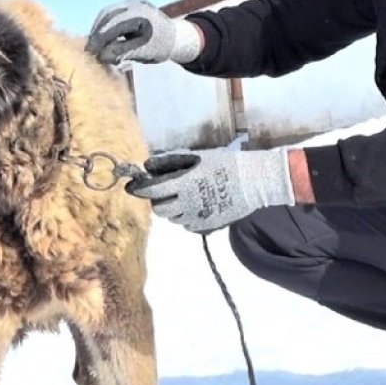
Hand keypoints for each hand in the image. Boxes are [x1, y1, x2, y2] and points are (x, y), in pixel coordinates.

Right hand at [86, 0, 202, 64]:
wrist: (174, 36)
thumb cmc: (160, 47)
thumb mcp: (144, 53)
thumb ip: (123, 52)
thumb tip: (101, 56)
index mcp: (143, 15)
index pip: (116, 24)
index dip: (101, 38)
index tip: (91, 52)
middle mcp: (136, 4)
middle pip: (109, 15)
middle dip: (97, 33)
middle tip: (89, 49)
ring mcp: (132, 2)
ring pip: (108, 13)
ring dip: (98, 28)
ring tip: (93, 45)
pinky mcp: (129, 4)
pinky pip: (111, 13)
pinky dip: (104, 25)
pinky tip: (100, 37)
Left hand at [126, 148, 294, 232]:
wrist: (254, 182)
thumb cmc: (224, 164)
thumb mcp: (197, 157)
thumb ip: (170, 162)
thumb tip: (148, 165)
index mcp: (183, 185)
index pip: (151, 190)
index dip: (138, 189)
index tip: (131, 186)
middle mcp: (187, 205)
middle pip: (159, 209)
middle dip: (157, 199)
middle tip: (164, 189)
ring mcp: (196, 219)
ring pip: (172, 218)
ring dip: (172, 208)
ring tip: (184, 195)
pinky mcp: (205, 227)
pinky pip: (187, 224)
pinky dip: (186, 216)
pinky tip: (196, 204)